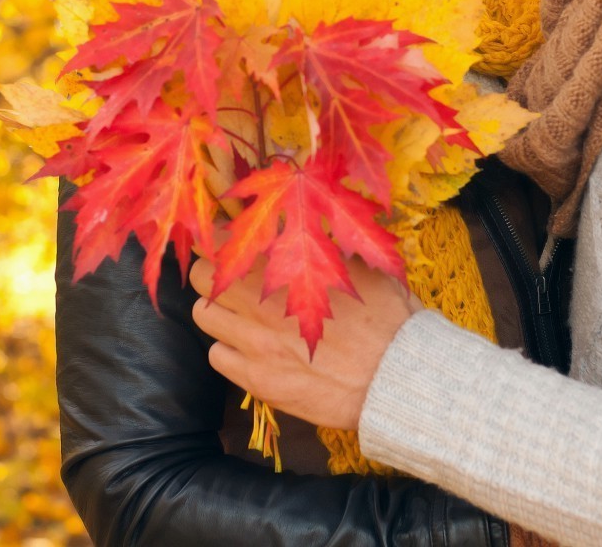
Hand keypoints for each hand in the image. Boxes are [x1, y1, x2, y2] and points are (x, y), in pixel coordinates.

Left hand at [188, 254, 419, 430]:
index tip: (235, 244)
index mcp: (289, 265)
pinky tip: (249, 351)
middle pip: (203, 274)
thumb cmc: (392, 319)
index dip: (226, 240)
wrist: (399, 377)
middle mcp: (263, 299)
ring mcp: (257, 340)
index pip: (229, 239)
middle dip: (213, 273)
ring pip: (202, 315)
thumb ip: (333, 244)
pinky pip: (215, 356)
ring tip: (237, 316)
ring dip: (217, 311)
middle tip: (230, 280)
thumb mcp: (367, 266)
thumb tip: (317, 224)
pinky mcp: (258, 378)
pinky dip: (227, 351)